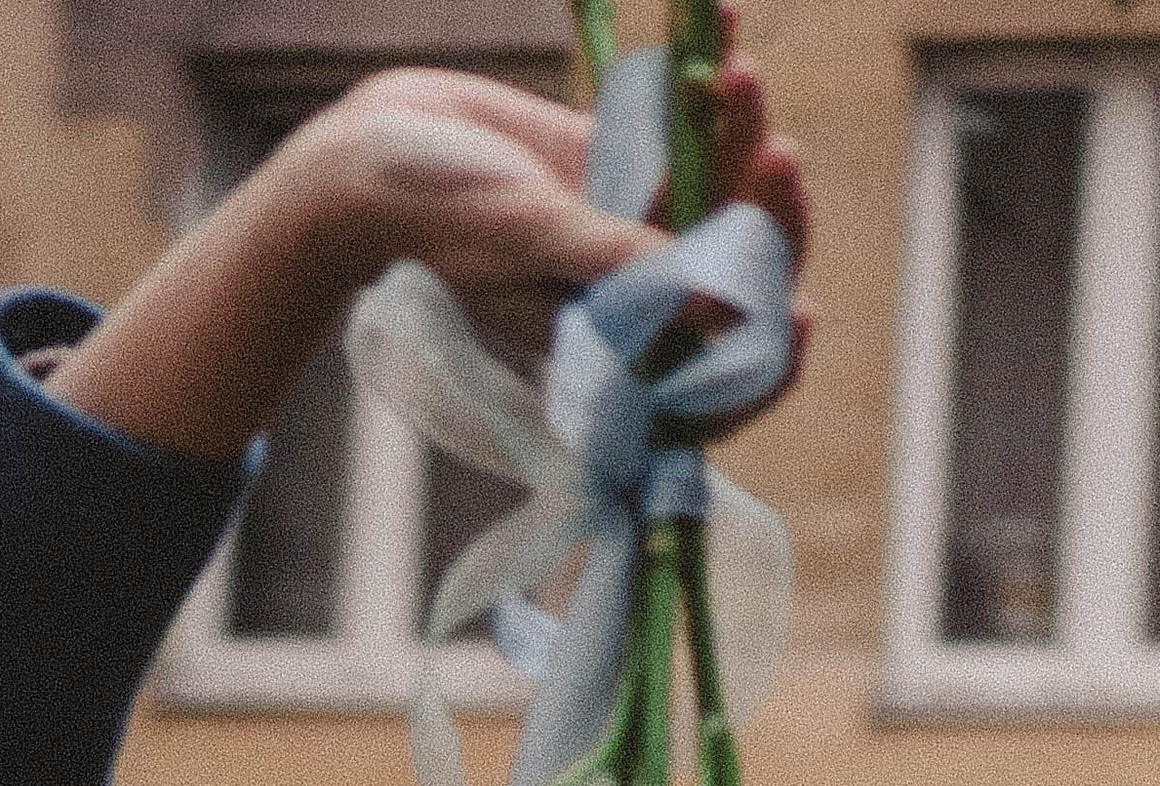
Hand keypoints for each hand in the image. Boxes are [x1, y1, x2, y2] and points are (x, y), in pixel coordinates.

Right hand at [277, 62, 807, 376]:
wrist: (364, 157)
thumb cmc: (427, 217)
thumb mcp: (530, 236)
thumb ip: (623, 264)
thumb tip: (722, 304)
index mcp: (610, 347)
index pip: (708, 375)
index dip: (761, 354)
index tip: (794, 308)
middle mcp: (627, 294)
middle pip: (731, 270)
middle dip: (762, 214)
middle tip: (774, 152)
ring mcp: (623, 225)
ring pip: (716, 190)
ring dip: (738, 131)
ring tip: (740, 72)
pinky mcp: (613, 162)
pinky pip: (679, 126)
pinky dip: (702, 77)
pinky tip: (719, 21)